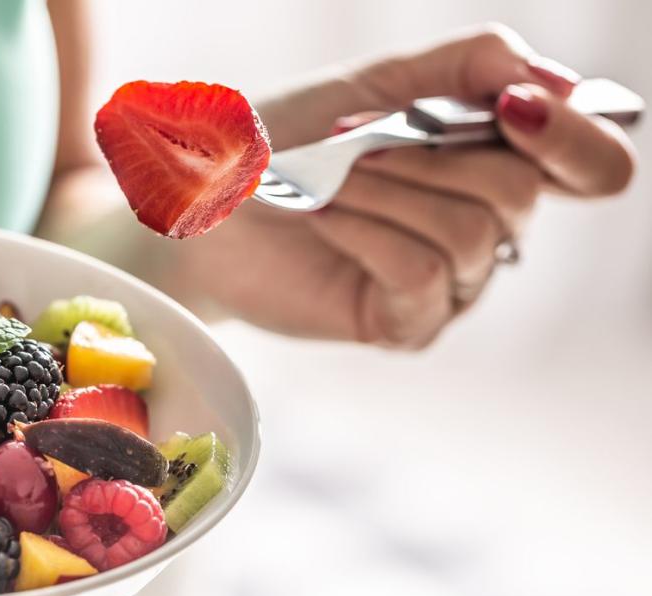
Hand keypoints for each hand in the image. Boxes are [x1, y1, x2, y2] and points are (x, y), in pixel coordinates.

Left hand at [178, 24, 635, 347]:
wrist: (206, 201)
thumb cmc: (285, 142)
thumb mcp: (378, 83)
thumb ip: (472, 66)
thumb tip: (553, 82)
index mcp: (492, 161)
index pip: (592, 165)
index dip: (575, 136)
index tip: (517, 107)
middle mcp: (486, 227)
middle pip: (519, 191)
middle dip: (425, 155)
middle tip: (351, 141)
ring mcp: (450, 283)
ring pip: (468, 234)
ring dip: (383, 190)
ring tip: (325, 181)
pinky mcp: (405, 323)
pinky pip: (422, 274)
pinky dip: (364, 231)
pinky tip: (321, 214)